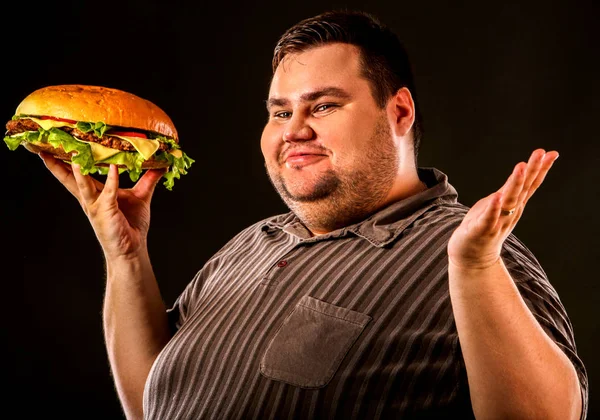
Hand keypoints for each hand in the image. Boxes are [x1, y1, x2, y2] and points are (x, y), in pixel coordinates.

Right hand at [40, 153, 165, 259]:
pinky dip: (111, 180)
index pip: (75, 174)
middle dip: (56, 164)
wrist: (133, 248)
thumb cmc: (131, 224)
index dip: (63, 161)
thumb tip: (161, 165)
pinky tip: (113, 168)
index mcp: (94, 194)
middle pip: (68, 178)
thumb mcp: (140, 196)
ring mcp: (96, 206)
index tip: (53, 145)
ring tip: (74, 154)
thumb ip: (148, 179)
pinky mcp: (107, 212)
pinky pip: (109, 193)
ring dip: (78, 170)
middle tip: (43, 147)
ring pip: (82, 184)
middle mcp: (90, 199)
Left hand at [448, 148, 558, 269]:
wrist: (472, 257)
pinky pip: (489, 218)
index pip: (530, 184)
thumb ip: (510, 188)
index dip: (541, 168)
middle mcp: (510, 212)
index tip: (552, 153)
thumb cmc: (484, 226)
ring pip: (508, 200)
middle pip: (523, 188)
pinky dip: (494, 208)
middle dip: (532, 170)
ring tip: (521, 166)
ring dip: (515, 183)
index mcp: (514, 205)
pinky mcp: (481, 230)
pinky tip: (497, 197)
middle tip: (541, 153)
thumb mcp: (499, 203)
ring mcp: (497, 221)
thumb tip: (523, 168)